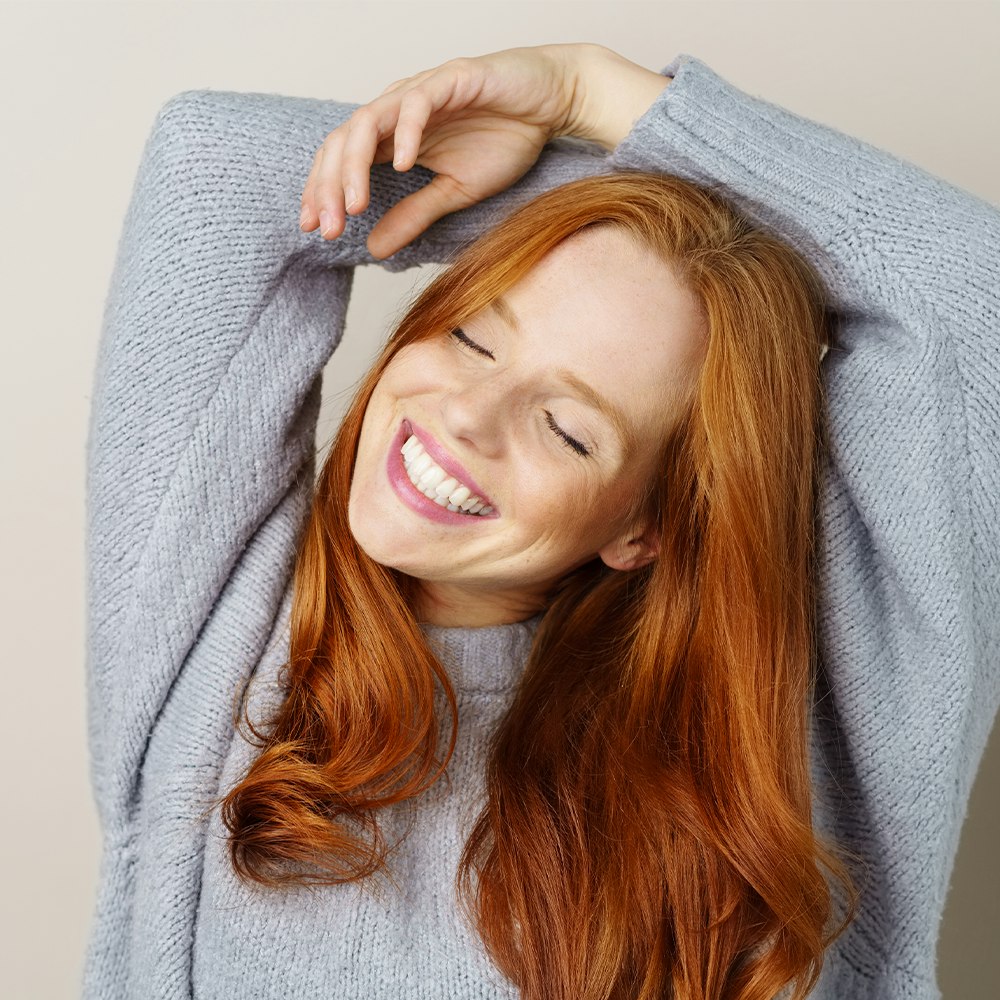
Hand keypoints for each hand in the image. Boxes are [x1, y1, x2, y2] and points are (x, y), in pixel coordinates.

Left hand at [298, 43, 589, 259]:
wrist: (549, 105)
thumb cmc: (504, 140)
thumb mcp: (455, 192)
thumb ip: (414, 216)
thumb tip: (374, 249)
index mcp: (393, 137)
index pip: (342, 162)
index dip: (323, 193)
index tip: (316, 230)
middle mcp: (397, 112)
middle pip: (343, 143)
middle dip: (329, 187)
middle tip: (327, 228)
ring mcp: (421, 92)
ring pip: (369, 121)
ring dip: (355, 165)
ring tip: (354, 204)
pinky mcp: (451, 78)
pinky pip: (418, 102)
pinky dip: (406, 133)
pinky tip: (403, 166)